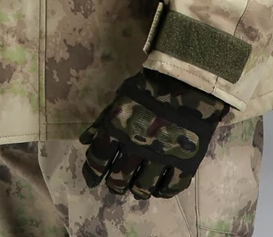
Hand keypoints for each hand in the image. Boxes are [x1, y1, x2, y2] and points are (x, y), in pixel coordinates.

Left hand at [79, 67, 228, 199]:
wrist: (187, 81)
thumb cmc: (150, 86)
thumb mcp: (121, 97)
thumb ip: (103, 120)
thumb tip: (85, 141)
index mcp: (118, 128)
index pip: (99, 157)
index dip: (93, 171)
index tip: (92, 179)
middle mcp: (137, 146)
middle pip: (120, 177)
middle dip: (115, 184)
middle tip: (116, 185)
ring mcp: (162, 156)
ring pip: (144, 187)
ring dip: (137, 190)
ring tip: (137, 189)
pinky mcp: (185, 162)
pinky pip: (172, 186)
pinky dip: (164, 191)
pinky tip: (159, 189)